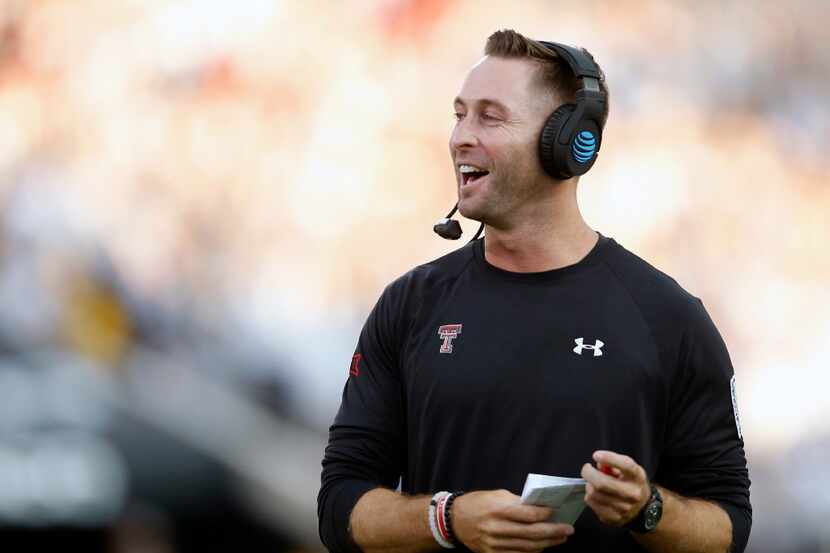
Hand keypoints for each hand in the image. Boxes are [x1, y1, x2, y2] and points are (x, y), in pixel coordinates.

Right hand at [452, 489, 574, 552]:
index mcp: (498, 509)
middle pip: (532, 533)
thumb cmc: (478, 503)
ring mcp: (495, 544)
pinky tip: (543, 547)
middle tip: (568, 529)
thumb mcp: (497, 495)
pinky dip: (533, 552)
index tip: (557, 511)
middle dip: (554, 532)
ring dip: (548, 543)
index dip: (545, 514)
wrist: (454, 519)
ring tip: (561, 538)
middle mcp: (496, 528)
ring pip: (528, 547)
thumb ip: (517, 502)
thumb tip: (540, 507)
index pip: (528, 514)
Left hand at [581, 450, 650, 526]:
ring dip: (589, 485)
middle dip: (588, 473)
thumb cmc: (631, 483)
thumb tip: (599, 462)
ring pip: (593, 493)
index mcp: (637, 478)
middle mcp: (633, 494)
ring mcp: (623, 508)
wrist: (643, 509)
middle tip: (587, 469)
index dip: (609, 458)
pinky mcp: (614, 518)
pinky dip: (589, 496)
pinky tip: (595, 494)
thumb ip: (614, 462)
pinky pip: (591, 503)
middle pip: (602, 483)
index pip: (626, 466)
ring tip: (593, 483)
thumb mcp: (628, 469)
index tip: (596, 455)